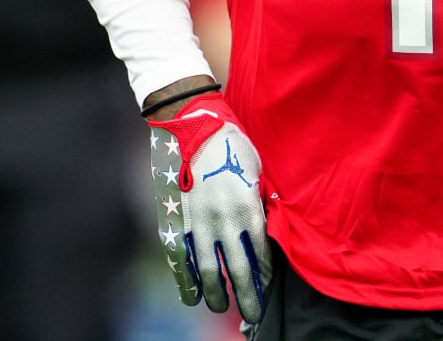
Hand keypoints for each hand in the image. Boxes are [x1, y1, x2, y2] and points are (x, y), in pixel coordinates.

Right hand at [149, 93, 271, 323]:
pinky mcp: (176, 220)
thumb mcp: (256, 172)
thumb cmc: (232, 145)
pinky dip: (185, 281)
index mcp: (248, 209)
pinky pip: (180, 258)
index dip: (264, 277)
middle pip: (237, 271)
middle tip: (253, 315)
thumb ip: (258, 203)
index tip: (267, 290)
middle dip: (246, 297)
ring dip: (216, 295)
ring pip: (207, 271)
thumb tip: (263, 227)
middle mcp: (224, 222)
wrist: (192, 126)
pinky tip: (191, 296)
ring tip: (221, 307)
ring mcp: (197, 223)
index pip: (260, 255)